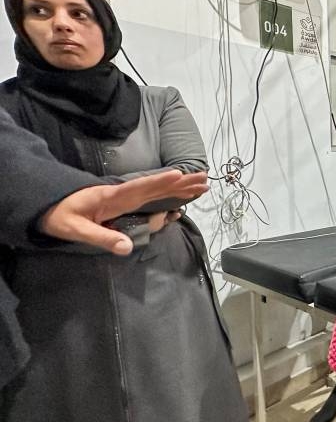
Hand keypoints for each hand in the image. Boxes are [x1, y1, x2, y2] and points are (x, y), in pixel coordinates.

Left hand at [40, 170, 207, 255]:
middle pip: (156, 187)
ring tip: (200, 186)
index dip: (159, 181)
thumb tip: (128, 248)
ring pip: (157, 192)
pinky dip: (168, 198)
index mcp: (112, 197)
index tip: (178, 174)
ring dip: (178, 189)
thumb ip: (101, 237)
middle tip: (204, 179)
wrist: (46, 206)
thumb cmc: (59, 216)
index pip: (140, 187)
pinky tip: (180, 202)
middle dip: (180, 183)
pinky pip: (150, 200)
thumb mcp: (75, 230)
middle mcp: (123, 194)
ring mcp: (125, 198)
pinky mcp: (124, 204)